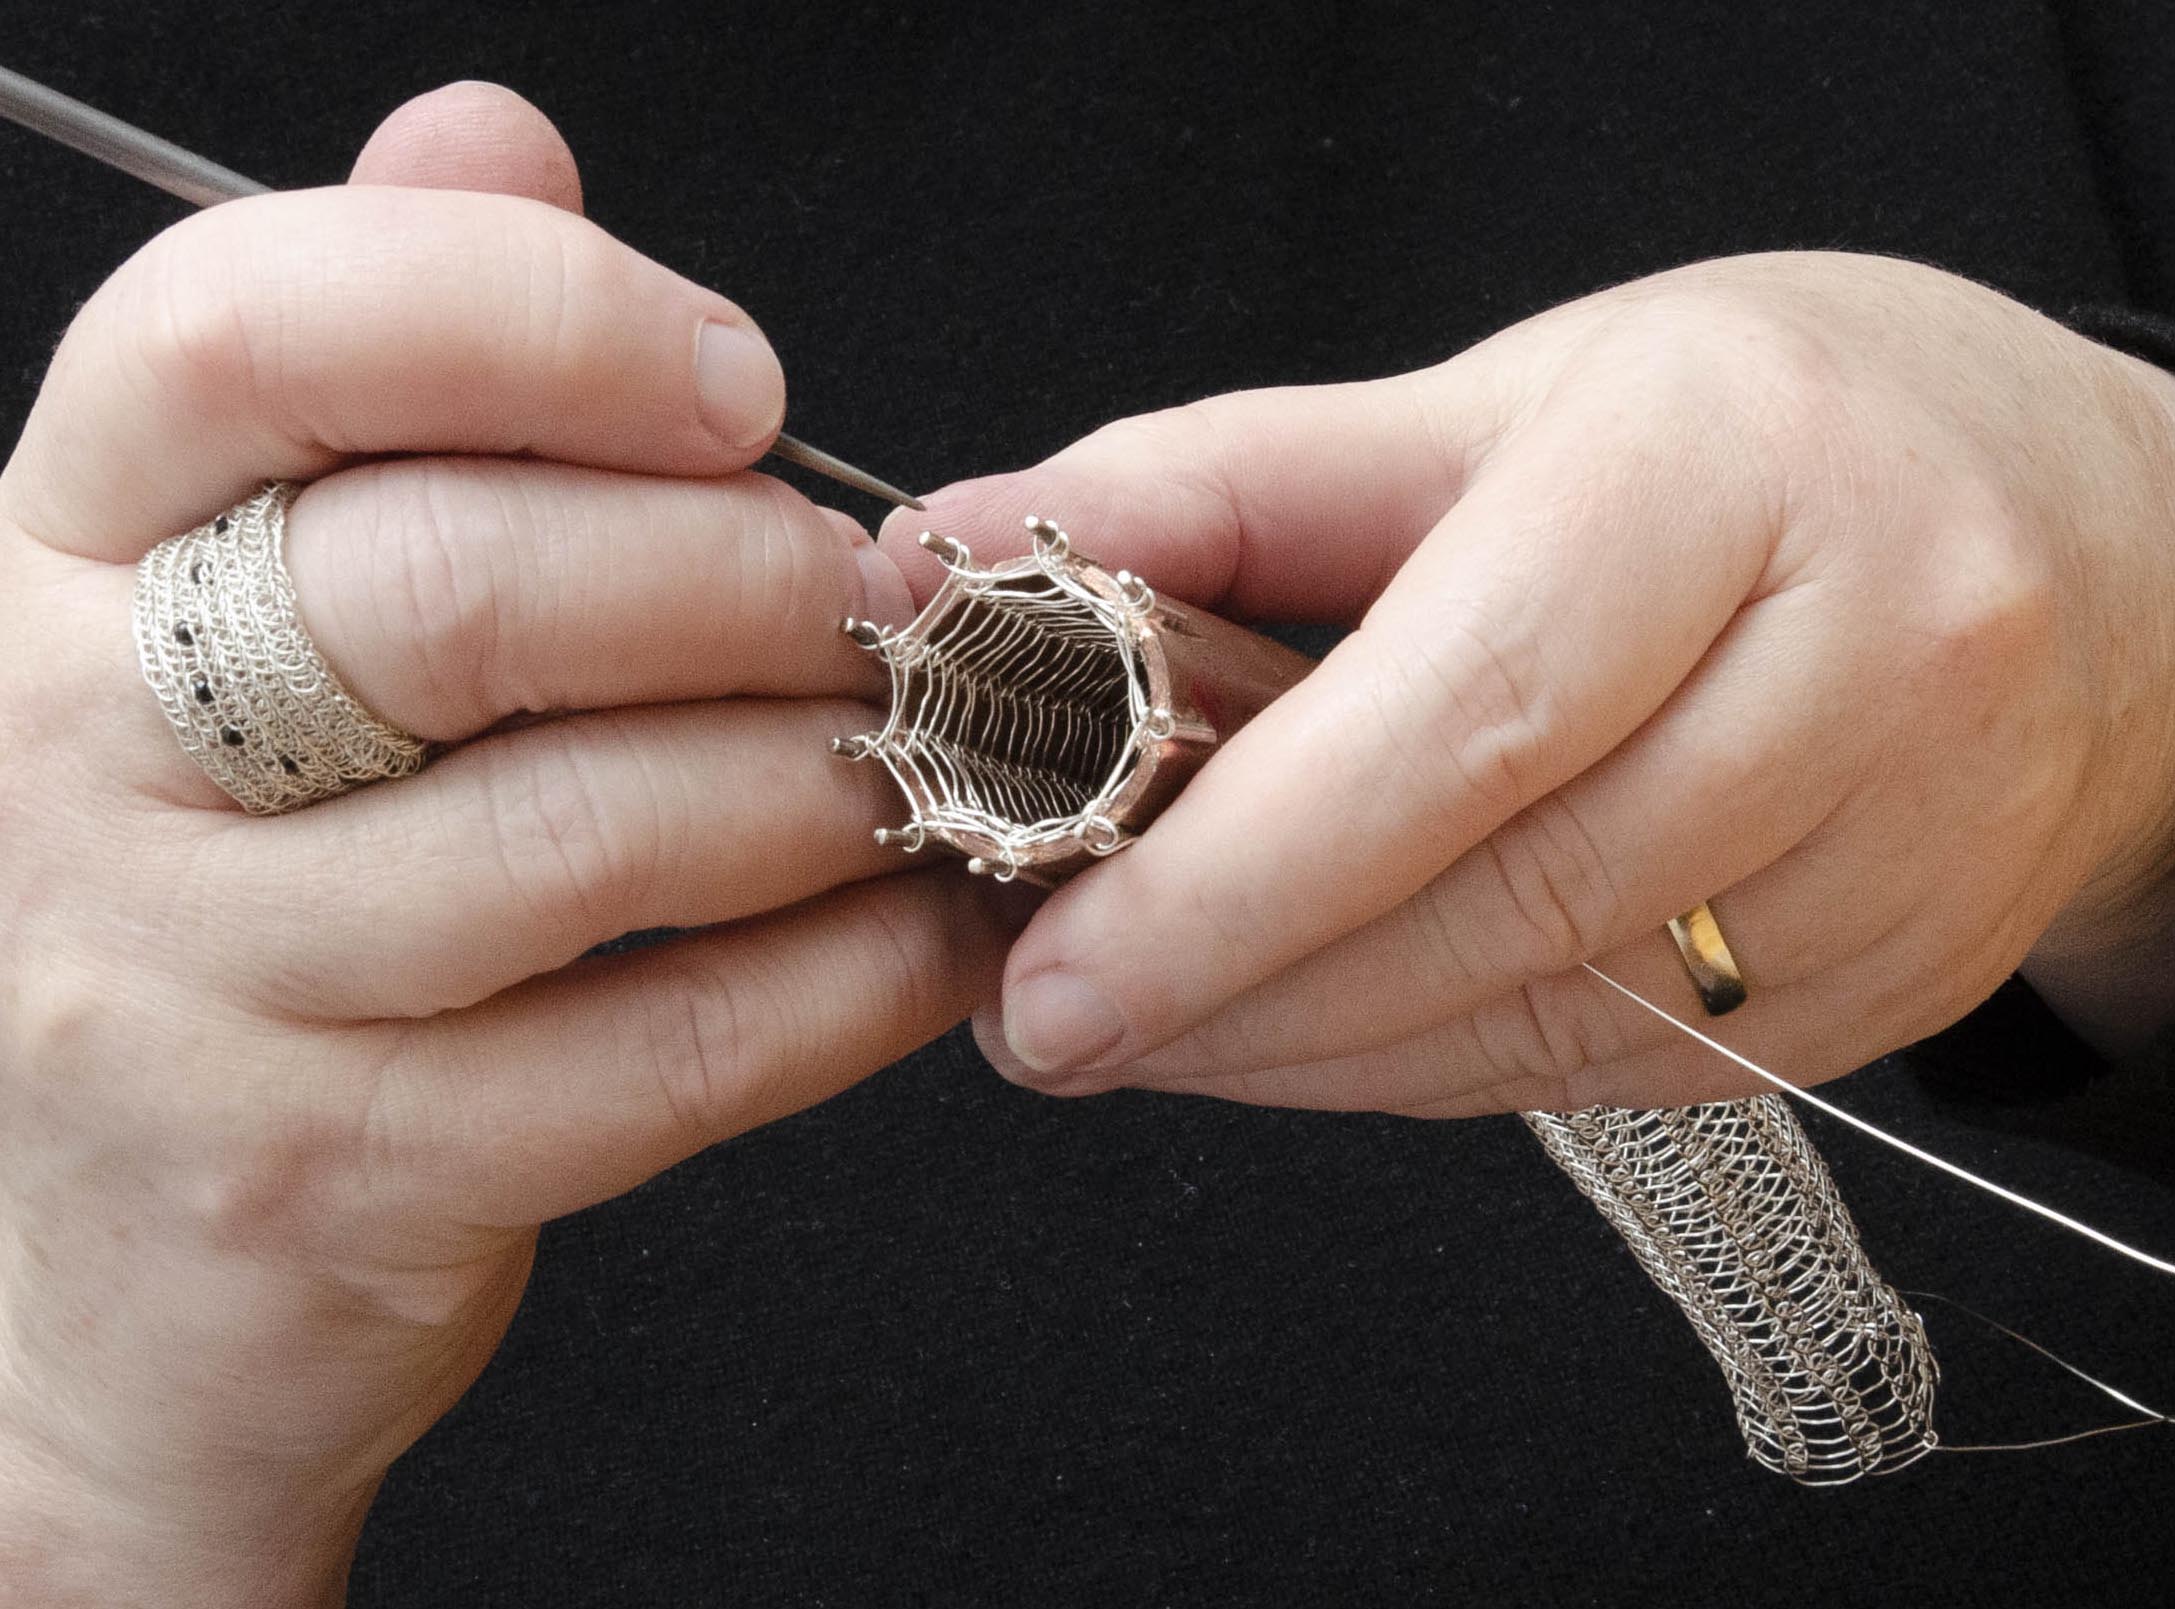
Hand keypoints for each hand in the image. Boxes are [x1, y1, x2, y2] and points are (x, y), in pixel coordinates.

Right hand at [0, 84, 1004, 1603]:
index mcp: (69, 548)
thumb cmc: (240, 875)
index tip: (738, 383)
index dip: (535, 316)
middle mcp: (85, 748)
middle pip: (453, 586)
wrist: (119, 1263)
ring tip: (923, 755)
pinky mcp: (334, 1173)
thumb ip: (379, 365)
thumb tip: (495, 134)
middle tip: (876, 600)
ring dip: (821, 778)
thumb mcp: (242, 602)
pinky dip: (848, 980)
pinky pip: (659, 1052)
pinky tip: (930, 930)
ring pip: (582, 833)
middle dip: (738, 576)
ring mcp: (189, 984)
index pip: (253, 330)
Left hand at [883, 252, 2174, 1113]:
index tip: (1056, 961)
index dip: (1240, 871)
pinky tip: (1307, 1036)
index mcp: (1736, 470)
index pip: (1468, 712)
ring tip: (1143, 1031)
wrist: (2094, 553)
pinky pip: (1609, 1063)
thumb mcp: (1503, 396)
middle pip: (1502, 899)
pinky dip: (1427, 1065)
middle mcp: (1861, 668)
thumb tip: (982, 542)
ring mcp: (1902, 855)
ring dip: (1310, 1052)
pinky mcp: (1888, 986)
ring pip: (1548, 1016)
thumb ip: (1234, 483)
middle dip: (1241, 993)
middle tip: (1051, 1019)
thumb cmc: (1766, 437)